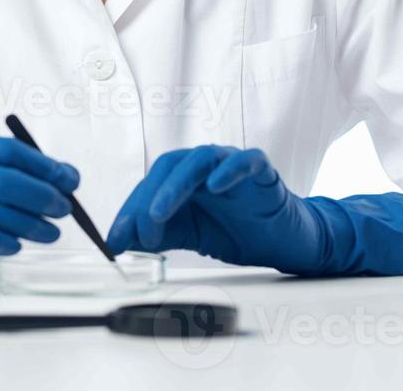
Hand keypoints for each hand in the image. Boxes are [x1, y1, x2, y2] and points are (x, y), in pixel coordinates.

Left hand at [104, 145, 402, 275]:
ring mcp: (232, 164)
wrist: (287, 243)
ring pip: (199, 159)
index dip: (130, 210)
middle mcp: (205, 166)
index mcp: (184, 180)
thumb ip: (158, 235)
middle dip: (147, 198)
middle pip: (169, 166)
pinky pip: (245, 161)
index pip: (150, 184)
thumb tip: (118, 242)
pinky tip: (213, 187)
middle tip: (138, 231)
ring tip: (159, 212)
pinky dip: (228, 170)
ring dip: (175, 185)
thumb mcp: (190, 237)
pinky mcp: (262, 170)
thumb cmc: (238, 232)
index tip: (115, 241)